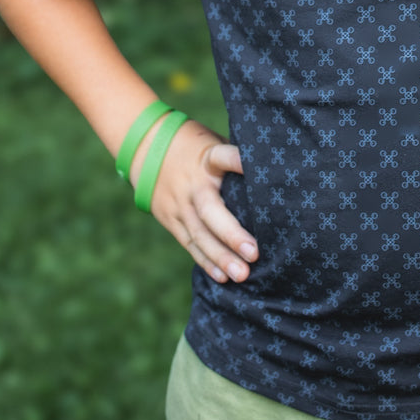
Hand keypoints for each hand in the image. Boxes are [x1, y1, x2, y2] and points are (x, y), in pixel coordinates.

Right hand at [135, 117, 257, 284]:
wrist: (144, 147)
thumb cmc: (194, 147)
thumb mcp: (213, 142)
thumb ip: (234, 160)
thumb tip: (275, 174)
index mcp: (207, 158)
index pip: (223, 157)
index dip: (238, 161)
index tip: (255, 170)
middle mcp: (192, 184)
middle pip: (210, 211)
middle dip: (231, 234)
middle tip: (254, 253)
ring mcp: (179, 205)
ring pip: (199, 234)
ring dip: (220, 257)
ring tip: (241, 274)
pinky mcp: (170, 219)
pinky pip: (189, 243)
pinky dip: (205, 261)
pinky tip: (222, 276)